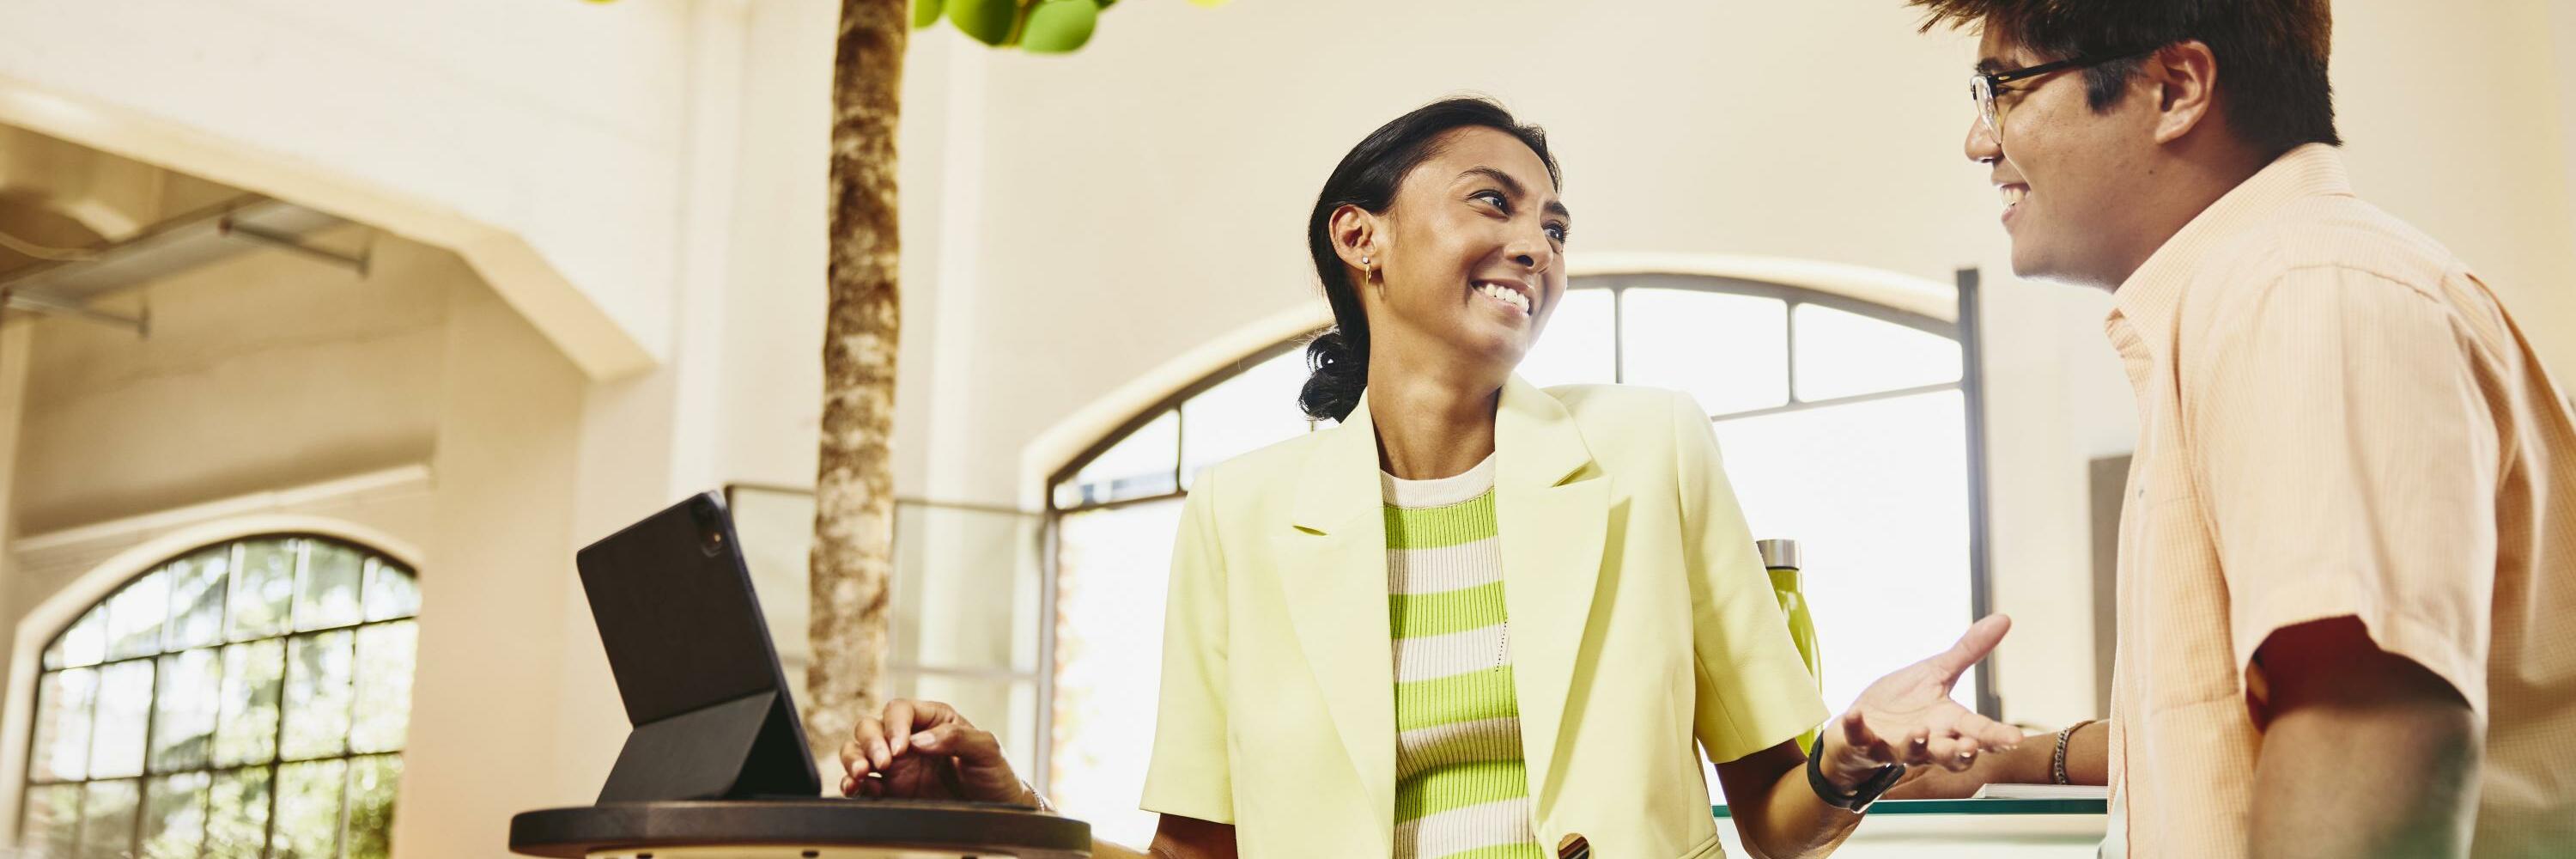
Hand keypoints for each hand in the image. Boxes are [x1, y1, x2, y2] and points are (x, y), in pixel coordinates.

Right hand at [837, 698, 1036, 806]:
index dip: (894, 726)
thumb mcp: (987, 750)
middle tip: (880, 764)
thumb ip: (957, 738)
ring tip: (861, 775)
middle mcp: (909, 739)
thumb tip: (919, 740)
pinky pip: (861, 784)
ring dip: (853, 760)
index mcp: (933, 720)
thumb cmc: (996, 775)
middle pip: (871, 726)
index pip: (900, 710)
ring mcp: (897, 766)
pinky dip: (852, 785)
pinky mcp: (891, 791)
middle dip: (870, 742)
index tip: (901, 749)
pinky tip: (859, 790)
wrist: (998, 812)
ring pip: (858, 751)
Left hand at [1819, 614, 2024, 788]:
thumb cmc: (1905, 703)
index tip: (2015, 740)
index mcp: (1949, 723)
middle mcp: (1927, 741)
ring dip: (1917, 744)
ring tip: (1921, 732)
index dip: (1997, 738)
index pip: (1979, 732)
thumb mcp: (1937, 673)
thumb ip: (1968, 651)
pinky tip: (1854, 714)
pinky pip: (1859, 738)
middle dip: (1962, 753)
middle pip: (1950, 754)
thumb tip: (2004, 618)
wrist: (1860, 723)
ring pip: (1911, 753)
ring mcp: (1895, 744)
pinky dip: (1856, 728)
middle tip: (1972, 747)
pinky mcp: (1864, 742)